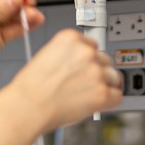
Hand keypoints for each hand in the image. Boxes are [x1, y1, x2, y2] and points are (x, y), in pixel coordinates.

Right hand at [3, 30, 122, 131]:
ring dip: (103, 86)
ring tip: (85, 95)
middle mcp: (86, 52)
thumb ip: (69, 55)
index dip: (87, 60)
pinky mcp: (102, 93)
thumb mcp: (47, 56)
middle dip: (96, 72)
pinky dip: (108, 102)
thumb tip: (83, 63)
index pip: (92, 45)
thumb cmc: (31, 87)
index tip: (83, 68)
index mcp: (71, 38)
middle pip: (104, 60)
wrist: (27, 106)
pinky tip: (94, 104)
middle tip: (82, 84)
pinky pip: (117, 96)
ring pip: (113, 78)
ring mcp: (96, 72)